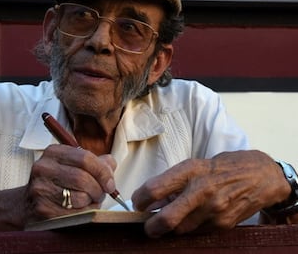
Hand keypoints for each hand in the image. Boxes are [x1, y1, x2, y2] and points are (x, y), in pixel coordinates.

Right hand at [23, 144, 116, 221]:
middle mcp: (43, 168)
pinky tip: (80, 211)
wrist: (26, 205)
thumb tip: (111, 164)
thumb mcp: (71, 166)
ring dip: (91, 203)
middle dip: (98, 189)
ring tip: (88, 202)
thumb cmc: (56, 183)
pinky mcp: (42, 210)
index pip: (85, 158)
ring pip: (80, 197)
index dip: (103, 172)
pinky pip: (74, 214)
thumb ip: (94, 162)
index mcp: (53, 153)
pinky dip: (83, 214)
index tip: (110, 183)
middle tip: (101, 194)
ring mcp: (40, 189)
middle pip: (83, 178)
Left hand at [131, 150, 290, 237]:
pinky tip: (194, 216)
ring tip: (174, 216)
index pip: (154, 188)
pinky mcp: (223, 223)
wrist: (260, 175)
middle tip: (147, 225)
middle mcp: (201, 190)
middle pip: (166, 219)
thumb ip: (171, 182)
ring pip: (180, 230)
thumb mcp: (194, 165)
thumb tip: (149, 201)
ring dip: (171, 227)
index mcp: (190, 170)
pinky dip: (190, 227)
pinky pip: (197, 232)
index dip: (139, 199)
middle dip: (150, 227)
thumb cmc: (222, 167)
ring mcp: (214, 209)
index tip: (137, 203)